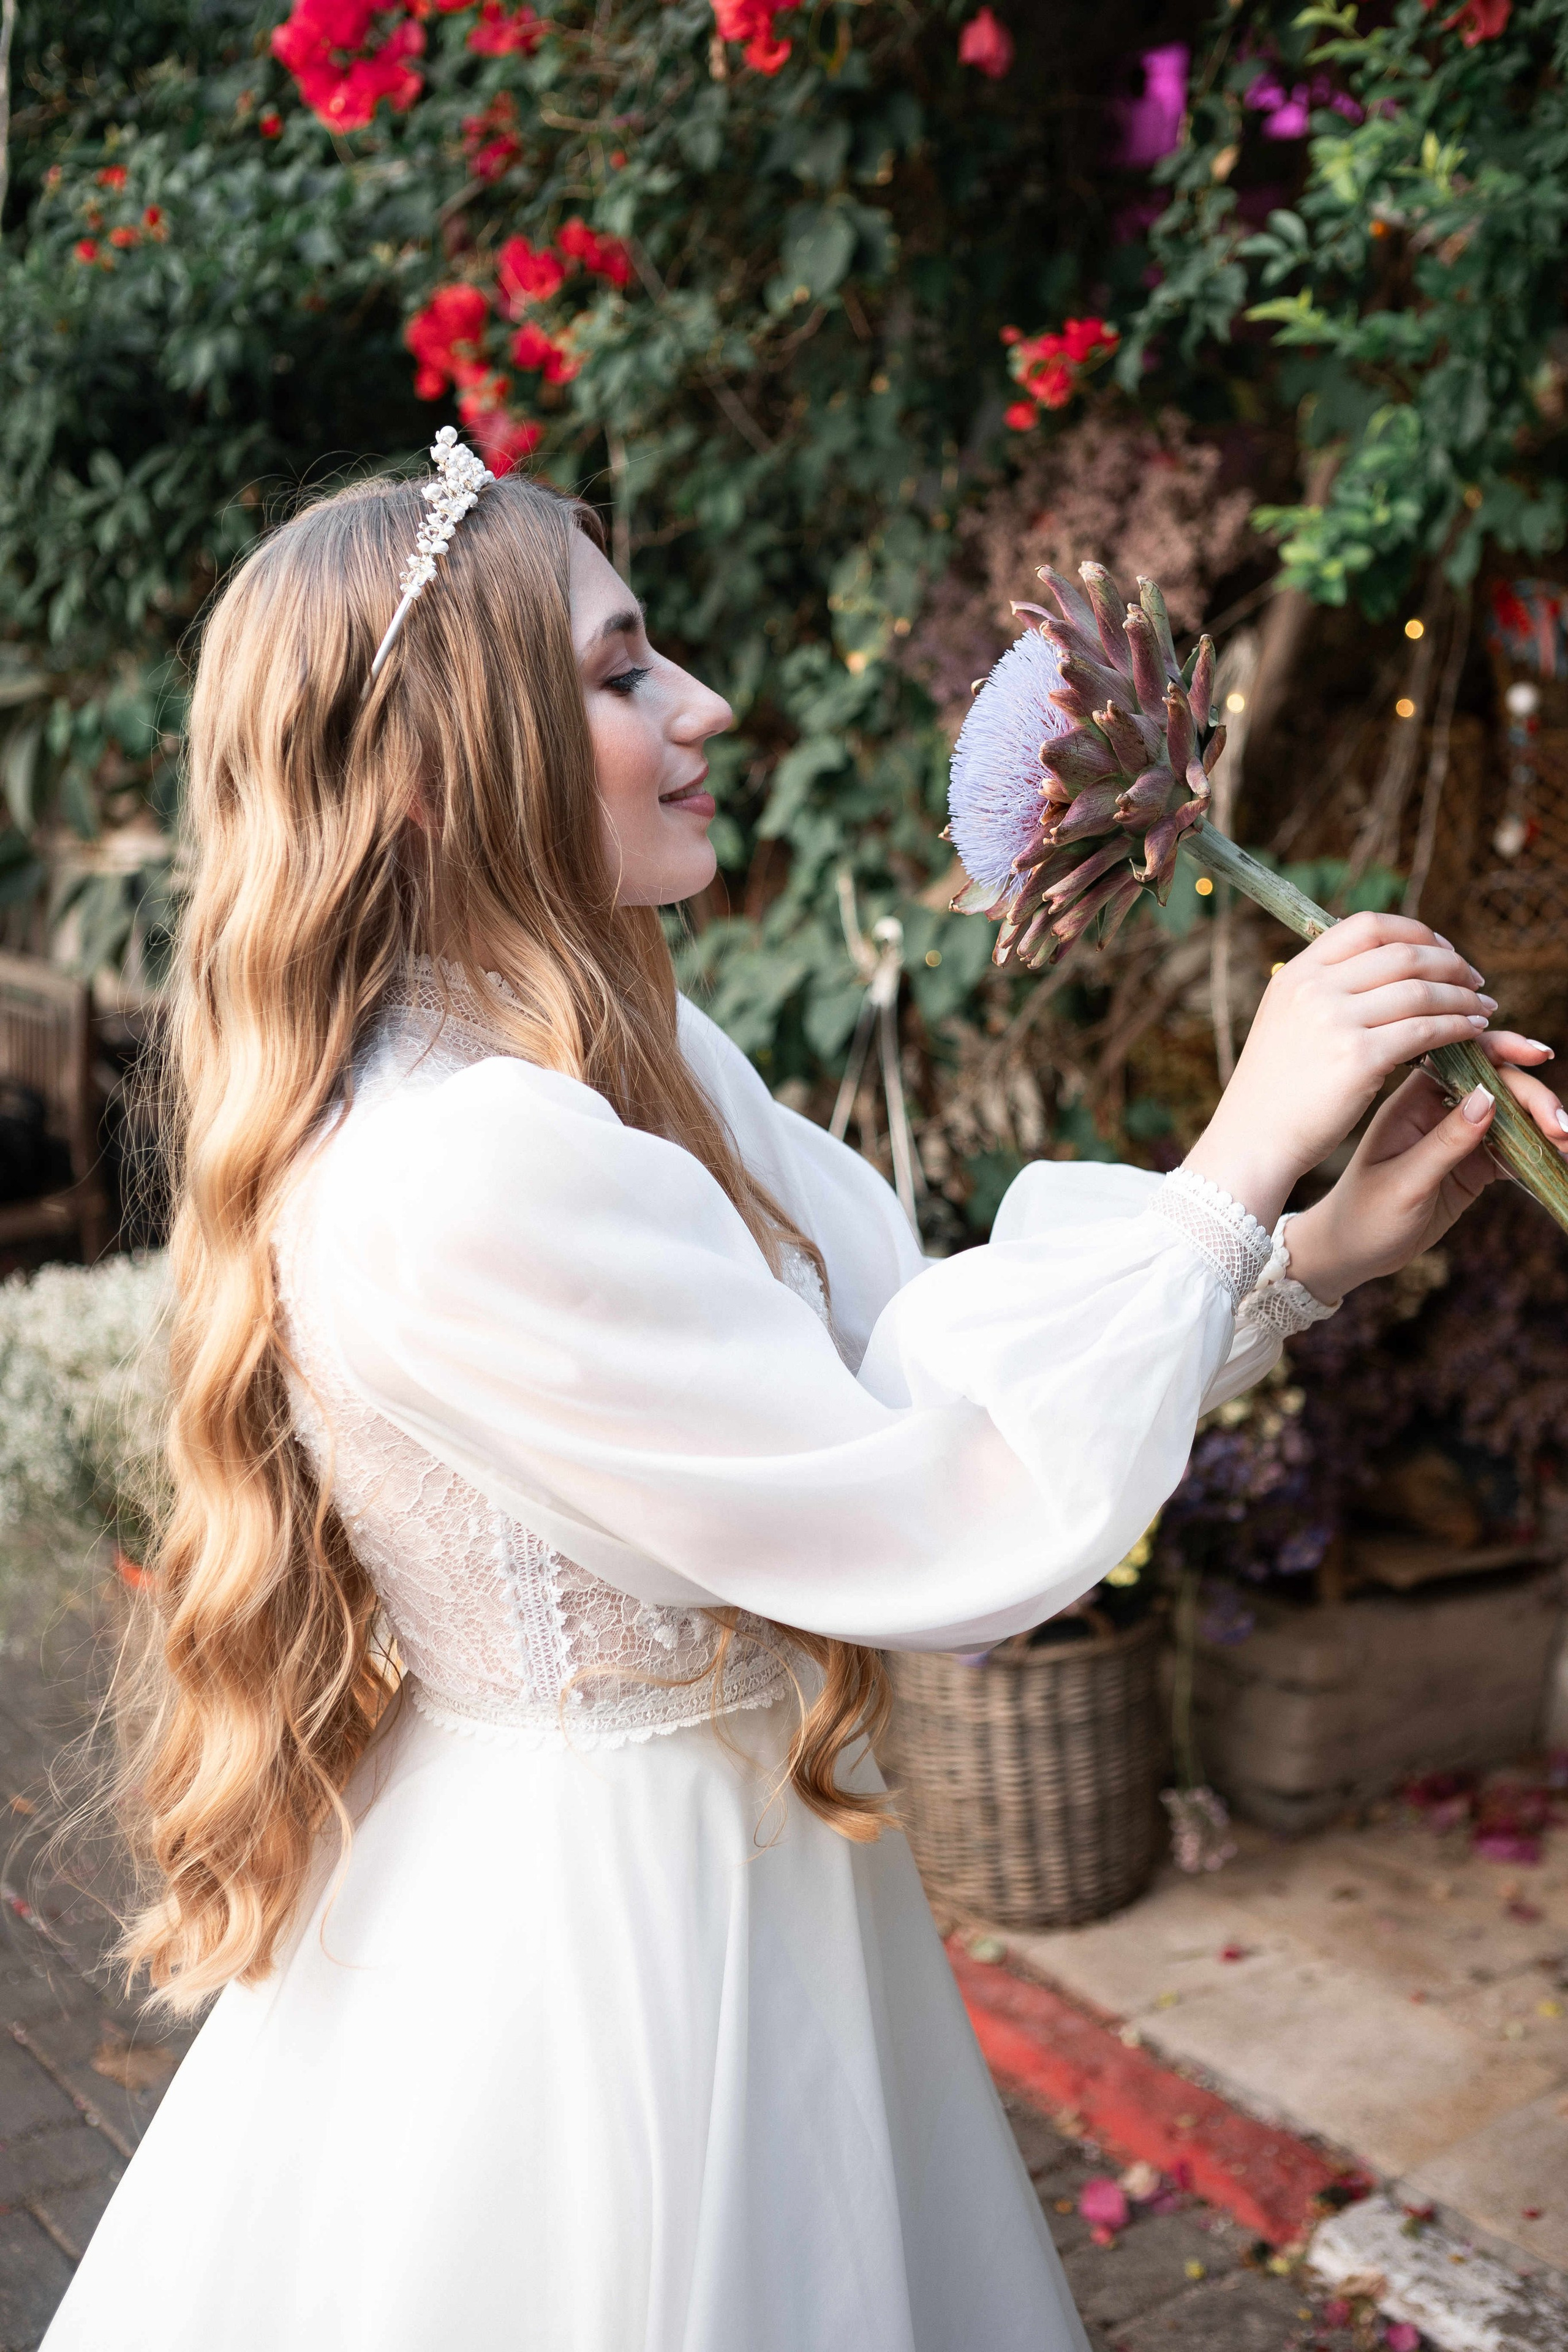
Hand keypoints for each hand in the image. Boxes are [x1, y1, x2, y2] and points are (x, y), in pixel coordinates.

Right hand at [1184, 913, 1494, 1228]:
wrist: (1252, 1140)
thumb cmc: (1274, 1089)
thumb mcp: (1285, 1021)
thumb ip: (1324, 990)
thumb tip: (1381, 968)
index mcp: (1297, 974)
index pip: (1367, 926)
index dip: (1415, 931)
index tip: (1442, 949)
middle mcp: (1314, 989)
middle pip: (1403, 954)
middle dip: (1451, 963)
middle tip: (1475, 982)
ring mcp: (1336, 1021)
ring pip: (1421, 990)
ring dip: (1463, 997)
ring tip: (1483, 1009)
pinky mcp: (1359, 1058)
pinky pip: (1426, 1031)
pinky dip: (1459, 1027)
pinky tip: (1473, 1033)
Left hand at [1286, 1034, 1567, 1301]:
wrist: (1351, 1253)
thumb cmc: (1364, 1214)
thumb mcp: (1403, 1181)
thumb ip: (1446, 1142)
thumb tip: (1489, 1097)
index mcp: (1411, 1100)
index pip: (1463, 1059)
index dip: (1503, 1049)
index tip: (1538, 1054)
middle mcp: (1438, 1111)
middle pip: (1497, 1086)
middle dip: (1533, 1098)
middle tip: (1560, 1127)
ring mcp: (1459, 1138)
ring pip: (1512, 1117)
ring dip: (1543, 1125)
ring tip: (1567, 1143)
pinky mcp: (1474, 1166)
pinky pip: (1514, 1150)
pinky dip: (1538, 1153)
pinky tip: (1560, 1159)